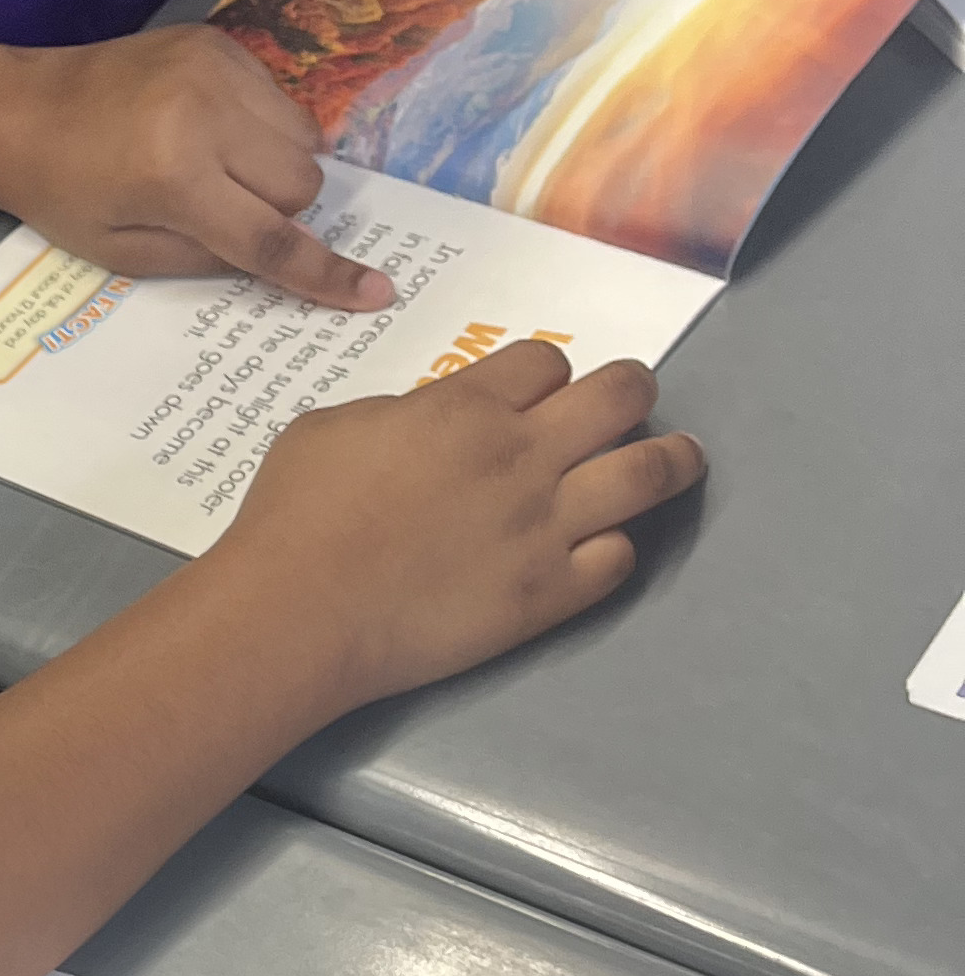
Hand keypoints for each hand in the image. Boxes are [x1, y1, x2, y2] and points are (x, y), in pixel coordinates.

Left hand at [0, 23, 390, 310]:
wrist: (18, 109)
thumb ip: (211, 260)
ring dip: (277, 165)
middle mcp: (206, 115)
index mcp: (175, 177)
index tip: (377, 291)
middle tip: (225, 208)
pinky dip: (260, 124)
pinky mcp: (219, 42)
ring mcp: (217, 69)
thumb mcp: (126, 253)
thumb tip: (287, 258)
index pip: (271, 237)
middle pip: (303, 182)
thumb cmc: (63, 194)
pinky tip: (209, 128)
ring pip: (304, 137)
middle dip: (279, 208)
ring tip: (218, 166)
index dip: (326, 273)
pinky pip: (280, 98)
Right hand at [215, 340, 702, 712]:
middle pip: (622, 396)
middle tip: (625, 404)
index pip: (547, 361)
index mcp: (467, 406)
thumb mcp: (335, 426)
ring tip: (679, 459)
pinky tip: (603, 544)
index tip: (536, 393)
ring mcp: (546, 528)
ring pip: (650, 473)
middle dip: (631, 391)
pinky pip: (620, 559)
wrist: (298, 613)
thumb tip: (429, 424)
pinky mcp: (550, 595)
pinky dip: (616, 546)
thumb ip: (401, 413)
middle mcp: (524, 456)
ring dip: (672, 458)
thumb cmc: (295, 514)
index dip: (545, 375)